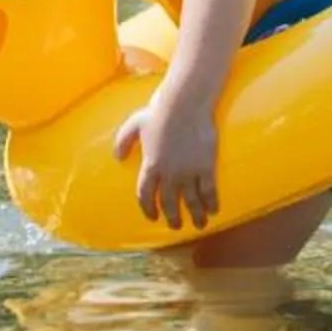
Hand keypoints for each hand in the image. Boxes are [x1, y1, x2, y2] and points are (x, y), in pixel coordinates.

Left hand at [112, 95, 220, 231]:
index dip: (148, 208)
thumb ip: (123, 141)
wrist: (185, 104)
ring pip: (191, 201)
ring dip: (195, 216)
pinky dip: (211, 203)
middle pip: (169, 203)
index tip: (152, 216)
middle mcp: (169, 173)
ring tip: (198, 225)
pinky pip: (209, 191)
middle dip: (172, 217)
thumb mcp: (134, 124)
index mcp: (150, 165)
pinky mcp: (206, 167)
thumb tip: (118, 157)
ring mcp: (189, 171)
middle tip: (175, 225)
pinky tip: (213, 210)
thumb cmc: (159, 111)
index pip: (145, 194)